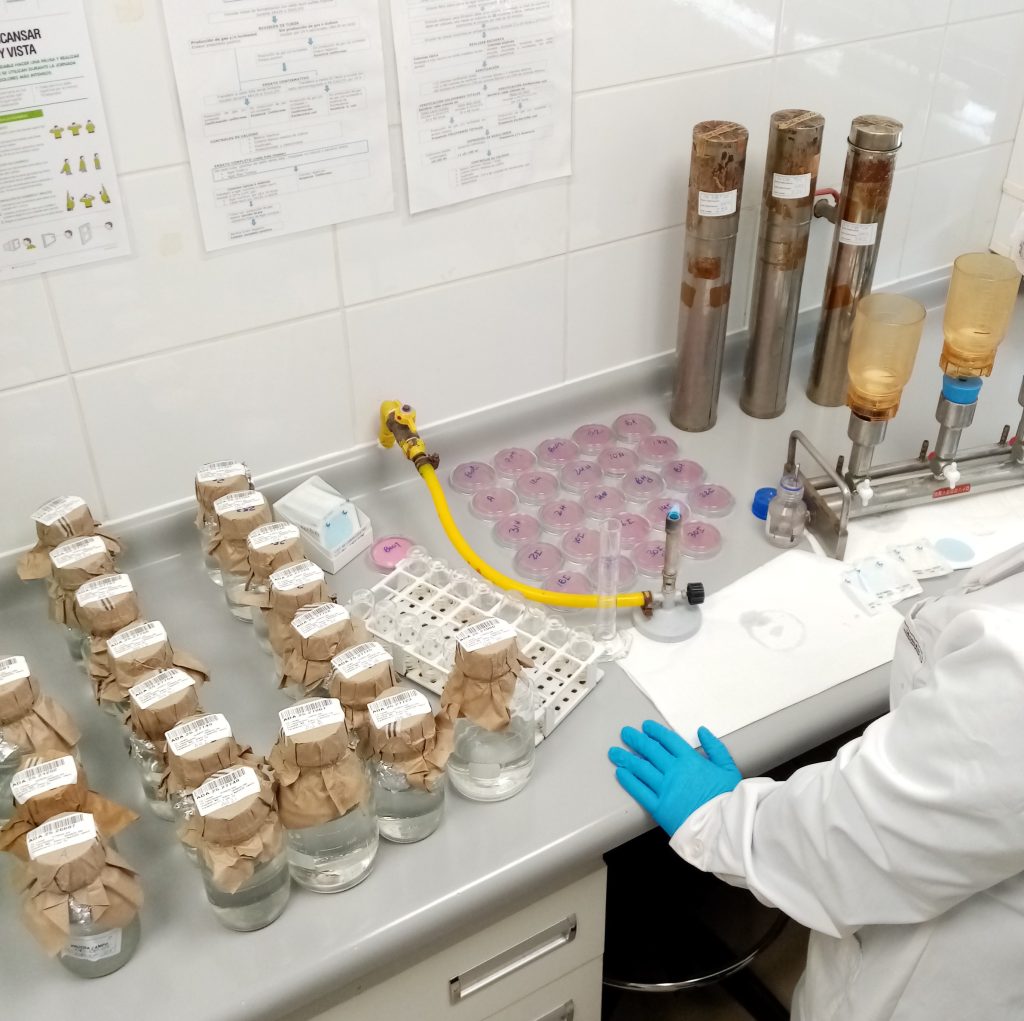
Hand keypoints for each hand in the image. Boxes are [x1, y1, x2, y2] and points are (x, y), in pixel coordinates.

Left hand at [608, 721, 741, 836]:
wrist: (724, 828)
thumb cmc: (728, 799)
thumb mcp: (728, 768)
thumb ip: (715, 747)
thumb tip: (702, 731)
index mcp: (690, 760)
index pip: (668, 740)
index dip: (655, 731)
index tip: (645, 727)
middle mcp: (674, 771)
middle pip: (650, 750)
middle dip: (636, 740)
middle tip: (625, 733)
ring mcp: (664, 789)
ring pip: (641, 769)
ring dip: (626, 758)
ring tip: (615, 752)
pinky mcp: (659, 807)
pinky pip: (639, 790)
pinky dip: (628, 780)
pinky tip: (620, 773)